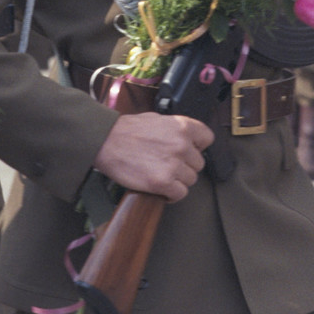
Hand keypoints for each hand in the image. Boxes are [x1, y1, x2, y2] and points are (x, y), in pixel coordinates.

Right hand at [92, 113, 212, 202]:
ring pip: (190, 180)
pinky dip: (172, 194)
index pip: (207, 139)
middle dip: (185, 166)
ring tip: (163, 176)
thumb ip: (175, 129)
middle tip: (169, 165)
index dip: (198, 147)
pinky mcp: (162, 182)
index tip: (189, 151)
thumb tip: (188, 140)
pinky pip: (180, 194)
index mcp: (182, 126)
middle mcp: (181, 145)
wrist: (105, 141)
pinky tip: (162, 189)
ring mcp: (173, 164)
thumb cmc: (127, 130)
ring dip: (178, 181)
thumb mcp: (157, 119)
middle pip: (198, 164)